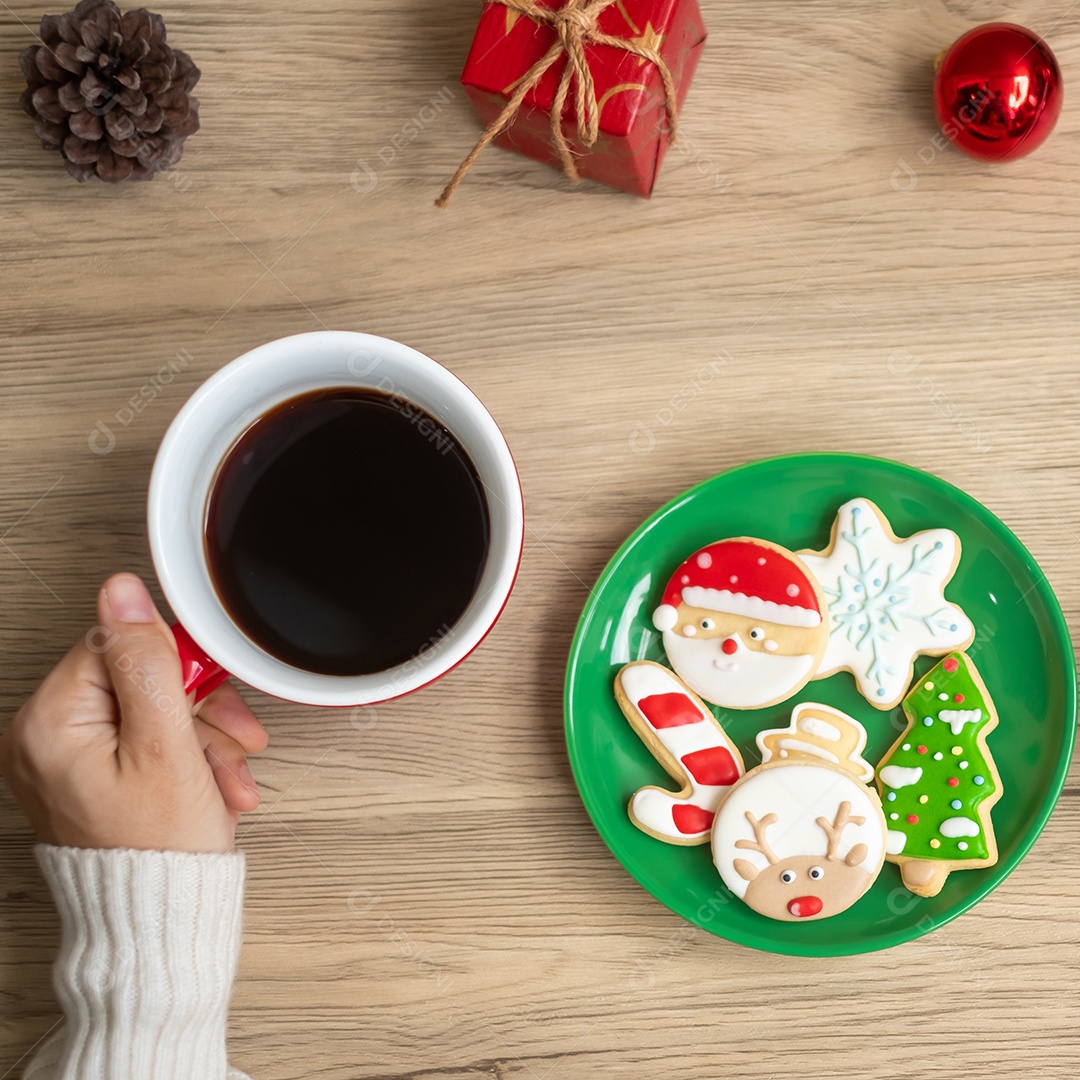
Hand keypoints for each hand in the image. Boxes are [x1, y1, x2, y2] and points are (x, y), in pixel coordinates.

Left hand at [0, 574, 268, 852]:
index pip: (118, 645)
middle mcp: (44, 738)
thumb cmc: (160, 850)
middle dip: (198, 709)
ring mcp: (65, 760)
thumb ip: (146, 663)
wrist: (160, 923)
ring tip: (228, 776)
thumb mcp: (167, 745)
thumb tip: (122, 592)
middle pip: (138, 678)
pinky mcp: (89, 776)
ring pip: (150, 709)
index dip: (176, 666)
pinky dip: (186, 757)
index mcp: (48, 723)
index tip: (206, 698)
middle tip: (230, 740)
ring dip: (202, 737)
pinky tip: (214, 784)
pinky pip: (143, 740)